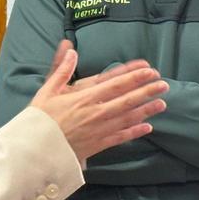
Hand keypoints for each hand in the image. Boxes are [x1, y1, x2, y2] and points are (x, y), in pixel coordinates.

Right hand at [31, 45, 166, 163]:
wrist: (34, 150)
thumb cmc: (39, 119)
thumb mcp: (47, 90)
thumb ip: (62, 70)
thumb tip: (70, 49)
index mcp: (85, 97)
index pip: (116, 84)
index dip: (134, 76)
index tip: (149, 70)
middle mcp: (96, 112)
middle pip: (128, 100)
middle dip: (147, 91)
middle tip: (164, 84)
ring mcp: (99, 130)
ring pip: (128, 118)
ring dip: (147, 110)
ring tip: (162, 103)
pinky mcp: (98, 145)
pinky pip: (121, 137)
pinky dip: (135, 132)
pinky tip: (148, 127)